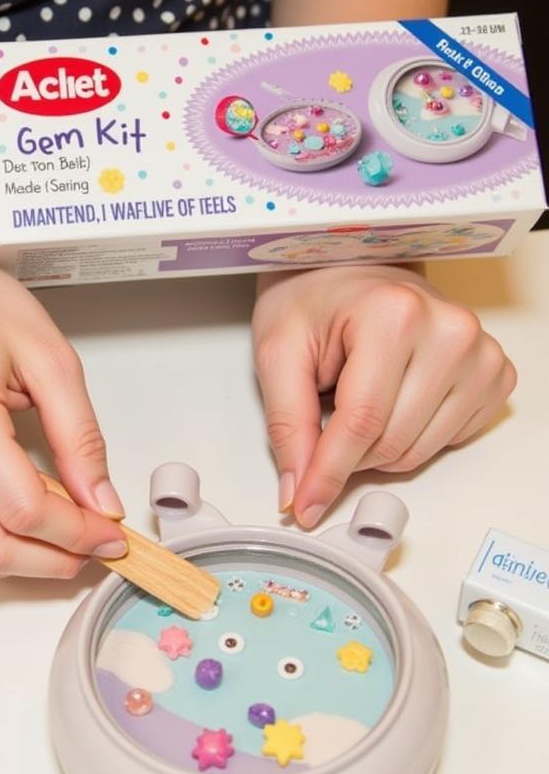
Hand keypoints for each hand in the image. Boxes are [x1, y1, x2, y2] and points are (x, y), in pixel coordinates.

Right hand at [0, 212, 126, 580]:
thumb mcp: (44, 353)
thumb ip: (79, 434)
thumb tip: (100, 500)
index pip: (26, 510)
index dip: (79, 534)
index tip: (110, 533)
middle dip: (52, 562)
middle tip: (91, 547)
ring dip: (21, 562)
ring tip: (60, 538)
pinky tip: (15, 520)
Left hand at [252, 264, 515, 528]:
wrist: (350, 268)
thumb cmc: (312, 299)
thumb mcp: (278, 351)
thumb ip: (287, 423)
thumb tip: (297, 490)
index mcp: (393, 314)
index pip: (360, 422)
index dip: (326, 473)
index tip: (303, 505)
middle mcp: (450, 329)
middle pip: (392, 442)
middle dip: (346, 456)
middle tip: (320, 422)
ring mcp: (480, 352)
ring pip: (420, 450)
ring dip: (376, 449)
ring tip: (353, 401)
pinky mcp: (495, 372)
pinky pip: (449, 440)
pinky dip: (411, 437)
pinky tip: (390, 401)